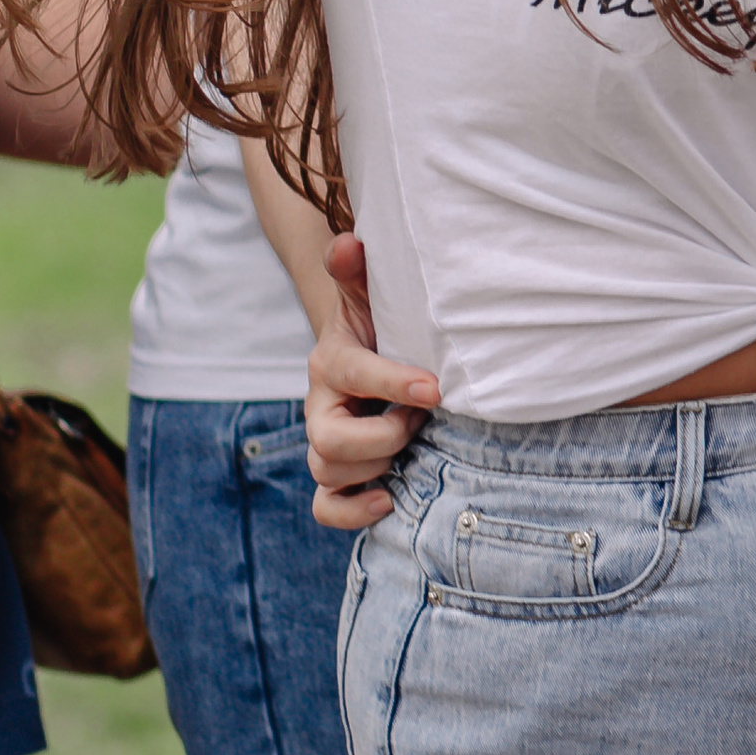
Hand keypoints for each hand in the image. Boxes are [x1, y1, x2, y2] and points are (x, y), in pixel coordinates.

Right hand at [304, 230, 438, 529]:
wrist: (371, 352)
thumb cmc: (381, 323)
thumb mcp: (372, 293)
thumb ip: (357, 271)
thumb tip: (350, 244)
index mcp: (331, 359)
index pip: (351, 374)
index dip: (391, 384)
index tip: (435, 390)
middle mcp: (320, 406)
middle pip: (328, 439)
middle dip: (383, 436)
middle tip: (422, 420)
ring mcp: (324, 443)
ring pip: (328, 471)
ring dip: (377, 466)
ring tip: (414, 444)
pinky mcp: (335, 474)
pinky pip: (325, 506)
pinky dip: (353, 510)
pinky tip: (390, 498)